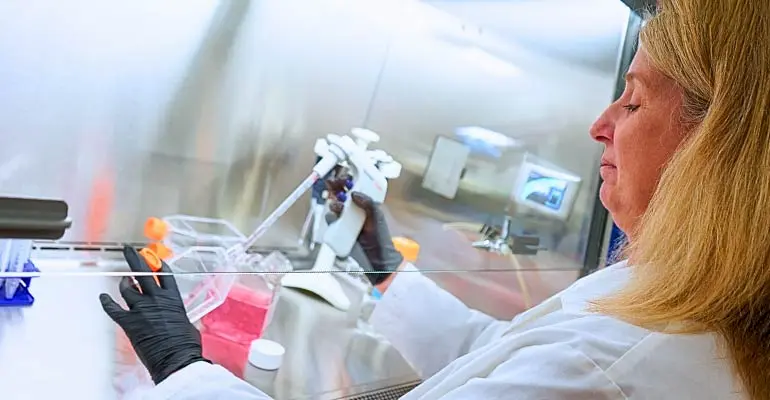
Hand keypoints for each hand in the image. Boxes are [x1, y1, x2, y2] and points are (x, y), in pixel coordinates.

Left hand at [99, 246, 208, 383]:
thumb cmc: (186, 344)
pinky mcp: (129, 322)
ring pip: (127, 289)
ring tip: (123, 280)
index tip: (152, 257)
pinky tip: (103, 298)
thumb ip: (177, 315)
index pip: (164, 274)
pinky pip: (114, 309)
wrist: (176, 359)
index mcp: (173, 298)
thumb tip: (176, 319)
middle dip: (135, 259)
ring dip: (124, 283)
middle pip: (143, 272)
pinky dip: (107, 302)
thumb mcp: (187, 323)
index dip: (157, 263)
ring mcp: (141, 309)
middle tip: (129, 250)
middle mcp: (156, 299)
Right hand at [326, 178, 403, 285]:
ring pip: (335, 205)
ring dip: (334, 201)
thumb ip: (368, 203)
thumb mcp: (377, 216)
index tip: (343, 177)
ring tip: (337, 205)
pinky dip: (331, 215)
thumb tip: (354, 193)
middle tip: (332, 184)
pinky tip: (334, 215)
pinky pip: (331, 219)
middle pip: (342, 193)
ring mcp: (347, 218)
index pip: (355, 187)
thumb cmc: (381, 237)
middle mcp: (355, 209)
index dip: (348, 181)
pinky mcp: (340, 228)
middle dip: (336, 187)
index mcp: (366, 203)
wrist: (376, 257)